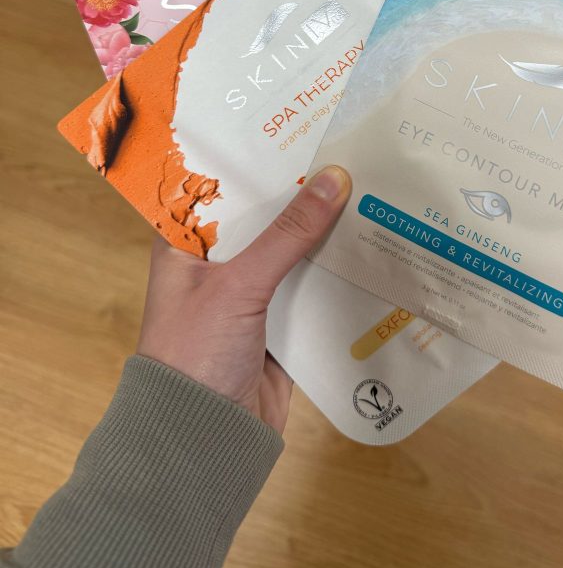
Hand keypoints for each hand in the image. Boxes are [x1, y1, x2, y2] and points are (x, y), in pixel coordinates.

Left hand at [137, 166, 350, 432]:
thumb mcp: (239, 286)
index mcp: (186, 244)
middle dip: (301, 190)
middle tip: (346, 147)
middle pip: (265, 215)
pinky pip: (311, 285)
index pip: (221, 185)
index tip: (298, 121)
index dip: (256, 155)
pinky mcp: (279, 323)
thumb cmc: (195, 356)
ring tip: (367, 184)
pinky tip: (371, 243)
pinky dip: (336, 269)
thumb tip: (334, 179)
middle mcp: (217, 263)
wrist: (202, 445)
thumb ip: (287, 234)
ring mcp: (250, 294)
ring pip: (292, 249)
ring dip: (324, 228)